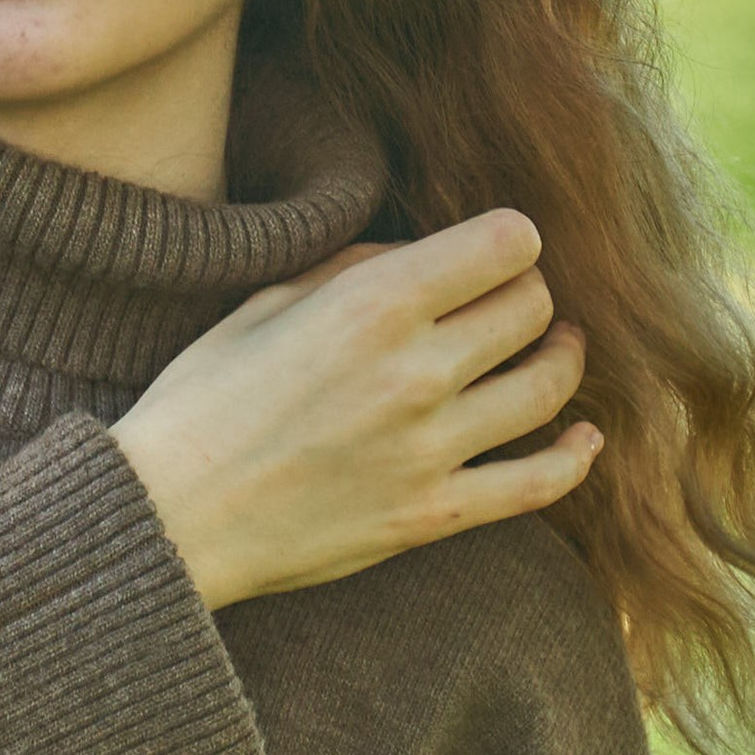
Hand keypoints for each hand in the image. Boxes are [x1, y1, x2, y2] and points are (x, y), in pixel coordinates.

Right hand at [111, 211, 600, 611]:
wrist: (170, 516)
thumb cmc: (203, 398)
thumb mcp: (267, 300)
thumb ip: (358, 266)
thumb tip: (427, 256)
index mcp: (373, 306)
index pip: (508, 243)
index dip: (511, 238)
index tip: (495, 250)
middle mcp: (415, 373)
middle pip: (535, 308)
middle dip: (529, 294)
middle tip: (510, 301)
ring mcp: (431, 449)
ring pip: (550, 387)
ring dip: (561, 360)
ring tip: (554, 351)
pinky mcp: (433, 515)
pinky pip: (538, 484)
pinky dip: (575, 457)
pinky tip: (585, 437)